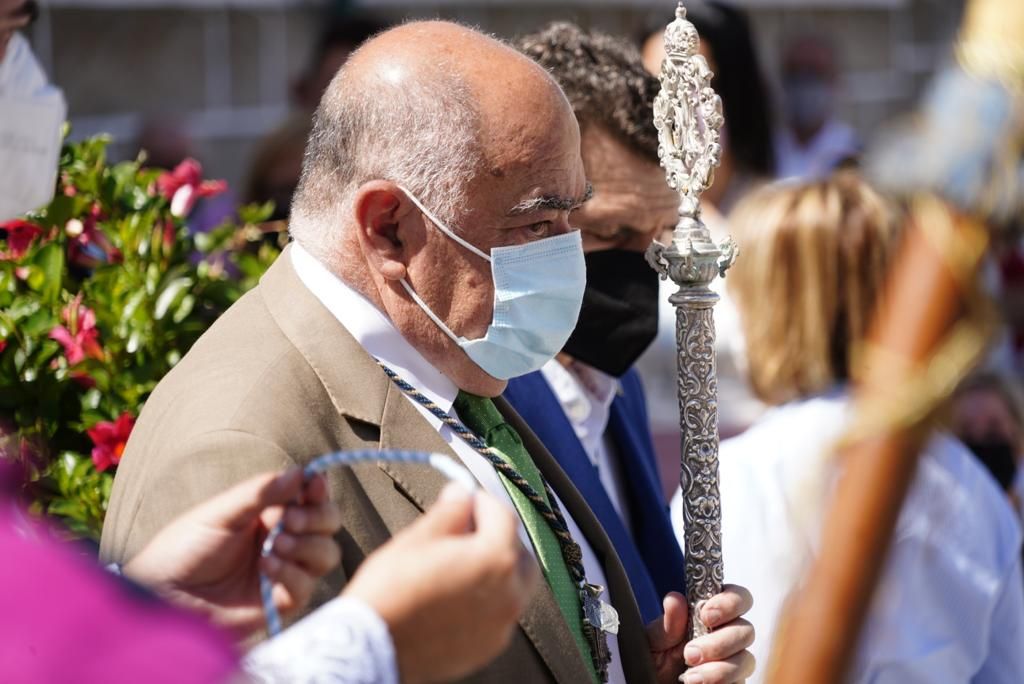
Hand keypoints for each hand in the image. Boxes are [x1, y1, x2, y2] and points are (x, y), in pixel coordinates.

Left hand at [124, 469, 341, 639]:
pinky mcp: (280, 601)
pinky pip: (307, 586)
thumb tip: (300, 471)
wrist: (163, 596)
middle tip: (291, 520)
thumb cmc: (182, 549)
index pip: (309, 497)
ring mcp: (284, 571)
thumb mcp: (219, 513)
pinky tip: (266, 568)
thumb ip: (260, 493)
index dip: (318, 489)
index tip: (315, 483)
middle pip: (328, 524)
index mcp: (268, 514)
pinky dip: (292, 573)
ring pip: (326, 554)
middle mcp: (282, 539)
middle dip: (317, 517)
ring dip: (307, 545)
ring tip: (273, 546)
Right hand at [344, 483, 537, 683]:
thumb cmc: (390, 590)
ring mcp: (502, 624)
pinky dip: (490, 597)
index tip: (466, 499)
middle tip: (468, 528)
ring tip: (463, 562)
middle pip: (519, 551)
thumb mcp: (417, 539)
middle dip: (498, 535)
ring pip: (515, 585)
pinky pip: (501, 612)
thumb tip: (461, 493)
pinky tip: (460, 592)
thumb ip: (449, 512)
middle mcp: (509, 594)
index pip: (504, 516)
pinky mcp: (490, 646)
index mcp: (495, 560)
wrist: (371, 648)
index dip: (483, 501)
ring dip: (498, 567)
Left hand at [647, 586, 755, 683]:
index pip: (737, 598)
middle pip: (746, 630)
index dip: (730, 602)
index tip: (706, 615)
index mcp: (709, 616)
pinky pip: (740, 683)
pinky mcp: (734, 683)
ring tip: (690, 678)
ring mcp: (732, 662)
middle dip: (720, 642)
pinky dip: (722, 683)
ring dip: (720, 669)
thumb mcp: (653, 642)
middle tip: (690, 652)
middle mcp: (726, 636)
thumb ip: (666, 624)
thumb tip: (675, 599)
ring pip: (746, 660)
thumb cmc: (655, 661)